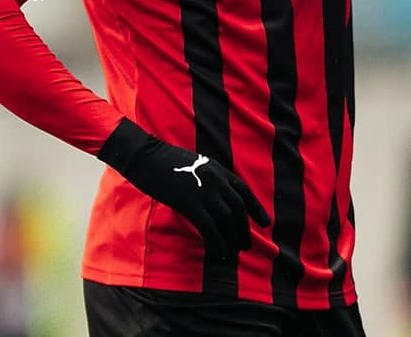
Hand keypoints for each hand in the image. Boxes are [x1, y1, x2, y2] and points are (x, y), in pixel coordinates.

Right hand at [98, 119, 270, 253]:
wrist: (145, 157)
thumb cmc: (164, 161)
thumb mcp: (193, 164)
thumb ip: (206, 177)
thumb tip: (213, 195)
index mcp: (217, 169)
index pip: (243, 191)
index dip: (256, 208)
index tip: (264, 223)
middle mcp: (215, 180)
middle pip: (238, 208)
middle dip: (244, 229)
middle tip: (247, 245)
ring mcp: (203, 191)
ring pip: (226, 219)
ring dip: (233, 238)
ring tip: (235, 252)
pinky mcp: (190, 203)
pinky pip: (209, 227)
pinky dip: (217, 241)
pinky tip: (220, 253)